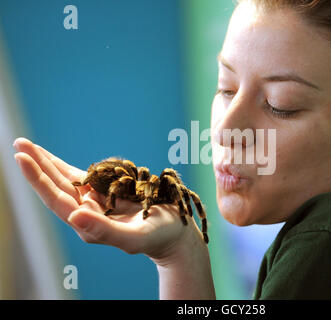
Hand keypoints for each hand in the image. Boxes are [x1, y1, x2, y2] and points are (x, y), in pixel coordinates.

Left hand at [13, 137, 204, 258]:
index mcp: (88, 225)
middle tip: (19, 143)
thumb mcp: (133, 237)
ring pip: (65, 179)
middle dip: (37, 164)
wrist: (174, 231)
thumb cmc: (158, 236)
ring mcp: (96, 201)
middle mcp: (87, 212)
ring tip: (27, 145)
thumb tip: (73, 216)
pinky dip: (65, 166)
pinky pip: (82, 177)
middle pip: (56, 186)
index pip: (57, 200)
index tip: (23, 158)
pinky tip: (53, 159)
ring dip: (46, 162)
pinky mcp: (106, 193)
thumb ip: (104, 230)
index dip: (39, 179)